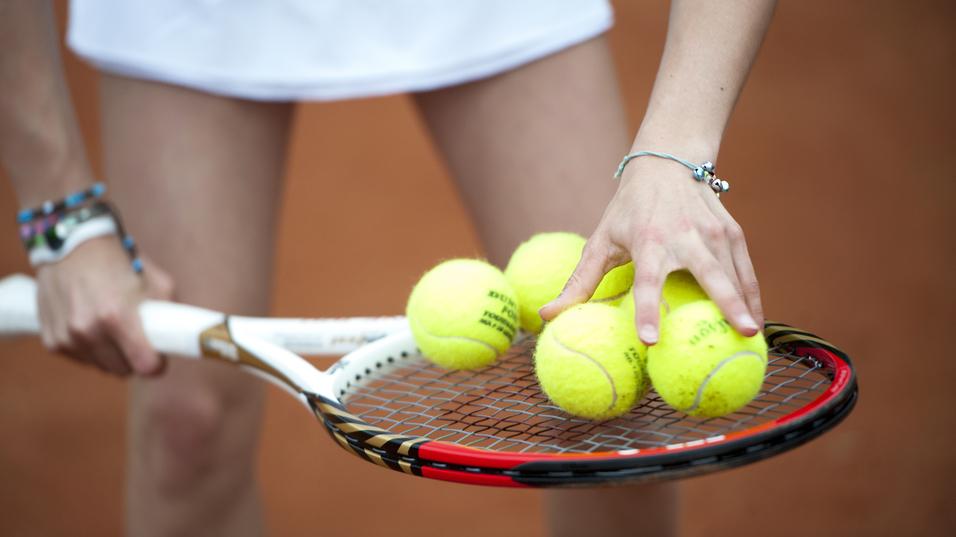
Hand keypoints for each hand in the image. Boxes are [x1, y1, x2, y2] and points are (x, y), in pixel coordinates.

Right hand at [35, 236, 173, 375]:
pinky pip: (82, 360)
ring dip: (112, 355)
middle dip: (134, 357)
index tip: (160, 357)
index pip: (145, 366)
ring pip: (103, 367)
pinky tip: (93, 326)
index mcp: (117, 317)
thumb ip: (170, 314)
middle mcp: (88, 331)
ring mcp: (67, 338)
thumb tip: (181, 338)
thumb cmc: (121, 261)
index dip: (157, 364)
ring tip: (114, 327)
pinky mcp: (52, 341)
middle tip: (137, 337)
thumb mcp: (158, 282)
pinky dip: (91, 349)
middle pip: (124, 370)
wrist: (73, 245)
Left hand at [540, 156, 762, 344]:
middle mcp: (685, 236)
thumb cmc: (629, 210)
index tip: (650, 340)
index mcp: (649, 241)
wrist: (667, 162)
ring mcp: (714, 232)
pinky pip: (746, 270)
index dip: (647, 310)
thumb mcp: (600, 240)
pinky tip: (757, 322)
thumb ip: (579, 281)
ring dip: (747, 305)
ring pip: (735, 273)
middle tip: (742, 333)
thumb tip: (546, 316)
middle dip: (727, 303)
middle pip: (710, 274)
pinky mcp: (732, 232)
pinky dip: (753, 295)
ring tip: (754, 338)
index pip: (647, 281)